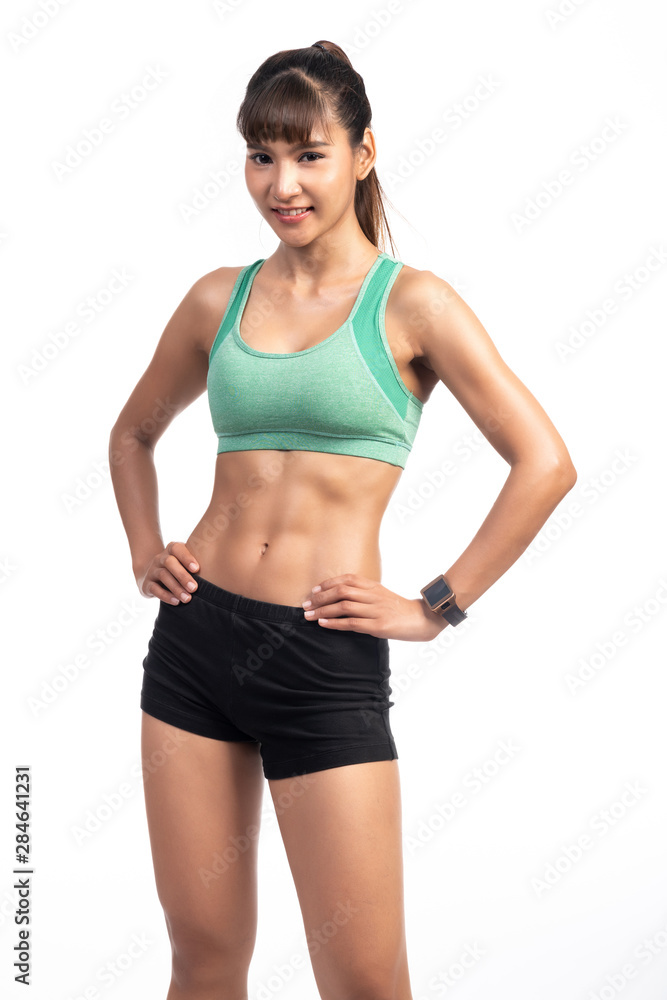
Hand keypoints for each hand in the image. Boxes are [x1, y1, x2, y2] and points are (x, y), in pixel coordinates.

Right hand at [135, 541, 199, 604]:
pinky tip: (176, 602)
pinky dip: (166, 596)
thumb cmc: (178, 568)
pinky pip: (154, 589)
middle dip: (183, 576)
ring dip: (176, 588)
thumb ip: (197, 563)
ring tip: (188, 598)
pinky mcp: (147, 584)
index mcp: (171, 549)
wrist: (150, 574)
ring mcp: (152, 570)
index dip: (186, 557)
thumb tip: (222, 571)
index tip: (197, 569)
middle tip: (195, 588)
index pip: (177, 548)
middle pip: (170, 563)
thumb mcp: (185, 562)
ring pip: (163, 576)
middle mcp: (160, 558)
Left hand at [301, 573, 447, 641]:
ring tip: (309, 616)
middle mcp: (373, 595)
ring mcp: (376, 610)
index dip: (327, 584)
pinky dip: (335, 623)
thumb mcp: (382, 595)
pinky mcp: (378, 625)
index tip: (313, 590)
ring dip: (323, 611)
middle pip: (341, 591)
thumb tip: (342, 597)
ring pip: (343, 606)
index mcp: (373, 586)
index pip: (346, 579)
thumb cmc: (400, 609)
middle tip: (305, 605)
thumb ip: (365, 594)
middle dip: (320, 598)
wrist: (423, 619)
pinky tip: (323, 624)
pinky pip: (352, 623)